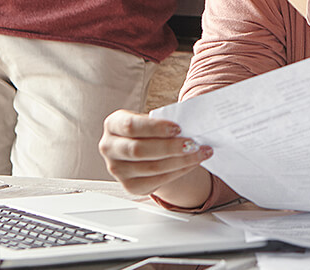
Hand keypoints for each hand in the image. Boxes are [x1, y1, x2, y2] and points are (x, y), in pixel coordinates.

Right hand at [98, 110, 212, 197]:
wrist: (144, 150)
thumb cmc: (148, 131)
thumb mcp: (150, 122)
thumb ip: (163, 123)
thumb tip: (190, 126)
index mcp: (113, 124)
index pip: (131, 126)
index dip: (155, 128)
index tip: (178, 128)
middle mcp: (109, 147)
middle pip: (139, 150)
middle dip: (170, 147)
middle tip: (193, 143)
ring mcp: (117, 169)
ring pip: (151, 167)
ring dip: (180, 161)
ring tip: (200, 153)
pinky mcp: (130, 186)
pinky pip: (158, 180)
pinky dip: (179, 171)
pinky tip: (192, 163)